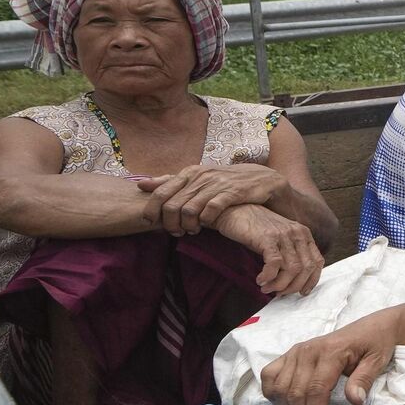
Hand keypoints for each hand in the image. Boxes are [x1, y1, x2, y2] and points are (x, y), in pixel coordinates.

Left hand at [138, 162, 288, 234]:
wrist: (263, 179)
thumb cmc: (226, 182)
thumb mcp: (197, 178)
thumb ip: (170, 182)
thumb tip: (141, 185)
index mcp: (190, 172)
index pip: (160, 192)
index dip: (152, 211)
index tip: (151, 223)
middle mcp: (201, 176)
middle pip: (172, 205)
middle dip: (169, 223)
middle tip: (174, 232)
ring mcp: (216, 184)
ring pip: (189, 210)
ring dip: (186, 226)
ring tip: (190, 231)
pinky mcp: (232, 192)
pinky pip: (210, 210)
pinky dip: (204, 221)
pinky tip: (205, 226)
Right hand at [214, 204, 322, 295]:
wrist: (235, 210)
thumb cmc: (255, 228)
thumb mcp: (279, 239)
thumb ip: (289, 254)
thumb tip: (291, 281)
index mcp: (303, 234)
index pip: (317, 262)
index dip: (311, 280)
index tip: (301, 292)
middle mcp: (297, 233)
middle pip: (306, 269)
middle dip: (292, 286)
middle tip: (278, 293)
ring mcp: (283, 234)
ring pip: (292, 269)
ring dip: (279, 284)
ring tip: (266, 288)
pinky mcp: (267, 237)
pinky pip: (275, 263)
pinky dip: (269, 276)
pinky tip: (260, 280)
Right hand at [262, 311, 400, 404]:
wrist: (371, 327)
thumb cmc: (374, 344)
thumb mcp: (376, 361)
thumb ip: (364, 380)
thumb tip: (354, 400)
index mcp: (330, 352)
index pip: (316, 389)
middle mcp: (308, 351)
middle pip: (295, 392)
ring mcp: (296, 352)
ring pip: (279, 387)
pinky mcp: (290, 353)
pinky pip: (269, 374)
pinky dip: (273, 392)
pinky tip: (285, 402)